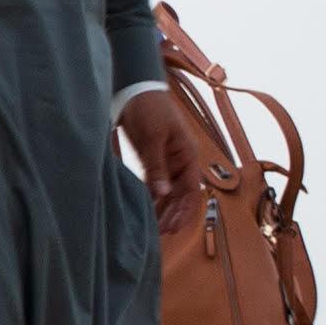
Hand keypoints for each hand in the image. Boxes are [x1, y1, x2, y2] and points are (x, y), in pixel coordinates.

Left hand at [116, 84, 214, 232]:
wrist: (135, 90)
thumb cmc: (150, 109)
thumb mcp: (153, 137)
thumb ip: (156, 165)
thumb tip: (161, 193)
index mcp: (188, 155)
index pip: (190, 190)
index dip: (183, 211)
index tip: (171, 227)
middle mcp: (180, 162)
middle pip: (181, 196)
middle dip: (173, 215)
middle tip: (161, 234)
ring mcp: (167, 162)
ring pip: (168, 193)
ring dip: (162, 209)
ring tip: (153, 229)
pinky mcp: (152, 161)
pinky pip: (156, 184)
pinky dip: (152, 198)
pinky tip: (145, 211)